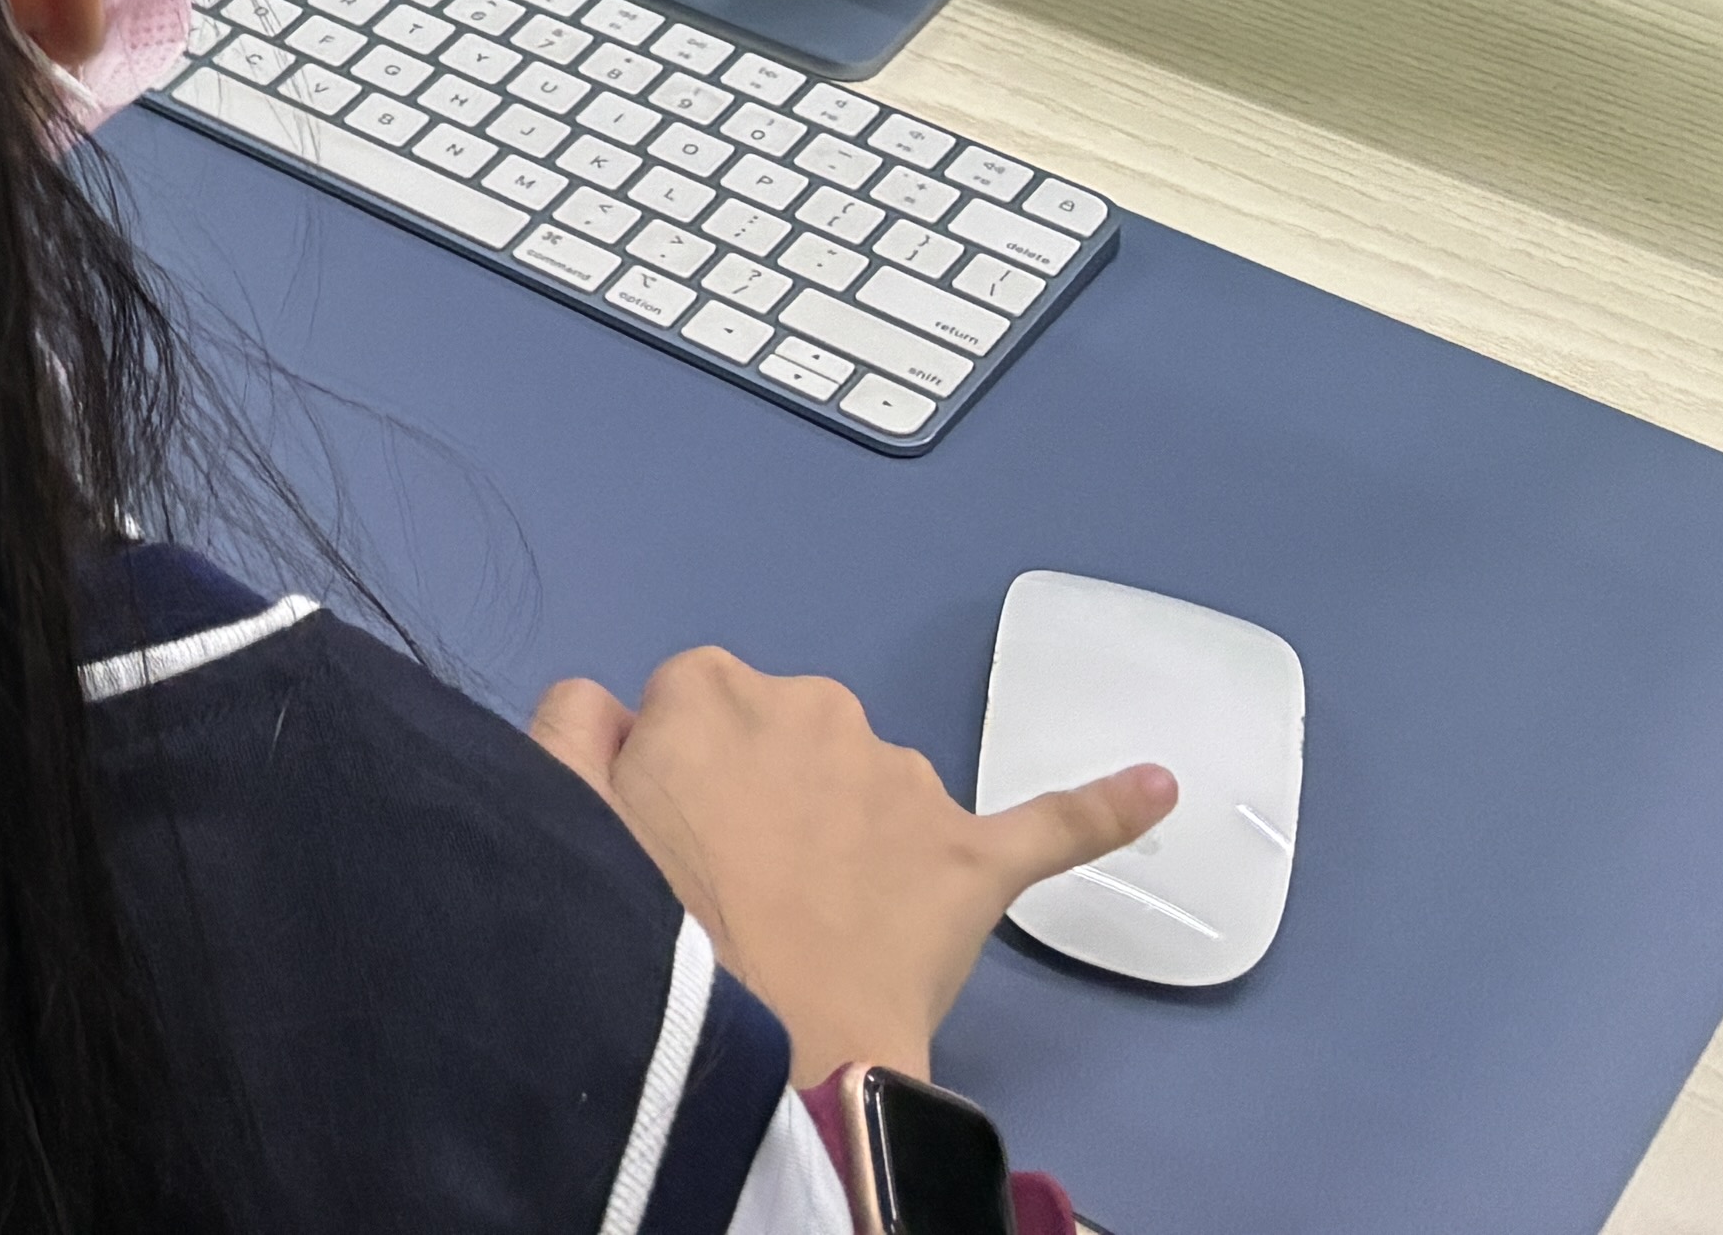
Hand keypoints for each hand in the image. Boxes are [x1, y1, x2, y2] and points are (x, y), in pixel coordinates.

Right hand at [531, 649, 1174, 1087]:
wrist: (757, 1034)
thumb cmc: (647, 924)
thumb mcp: (560, 807)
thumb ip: (575, 727)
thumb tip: (613, 707)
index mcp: (710, 689)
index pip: (691, 709)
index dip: (679, 778)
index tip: (672, 843)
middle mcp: (814, 707)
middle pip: (788, 739)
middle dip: (768, 798)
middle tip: (736, 892)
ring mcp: (901, 780)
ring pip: (876, 790)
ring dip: (856, 833)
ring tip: (821, 924)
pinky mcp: (974, 856)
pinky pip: (1050, 824)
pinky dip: (1108, 806)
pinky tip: (1162, 787)